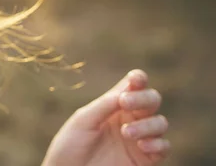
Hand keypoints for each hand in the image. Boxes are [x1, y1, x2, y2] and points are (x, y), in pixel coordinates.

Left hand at [42, 70, 169, 165]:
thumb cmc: (71, 144)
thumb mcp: (83, 120)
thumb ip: (105, 105)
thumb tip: (126, 90)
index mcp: (113, 105)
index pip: (133, 86)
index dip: (138, 79)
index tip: (135, 79)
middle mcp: (130, 119)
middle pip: (151, 100)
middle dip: (143, 98)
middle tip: (124, 103)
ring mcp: (139, 138)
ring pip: (160, 122)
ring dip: (147, 124)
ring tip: (126, 133)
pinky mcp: (145, 159)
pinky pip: (164, 147)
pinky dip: (158, 144)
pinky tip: (142, 146)